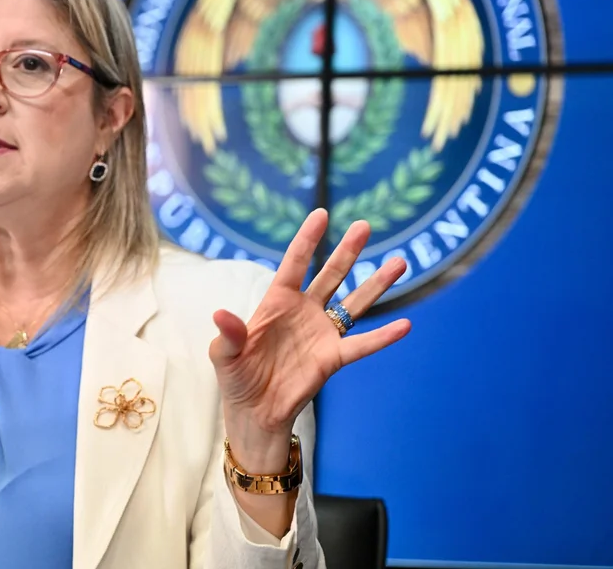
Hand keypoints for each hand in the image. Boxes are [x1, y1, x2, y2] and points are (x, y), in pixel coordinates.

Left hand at [209, 208, 410, 470]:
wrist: (254, 412)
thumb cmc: (237, 378)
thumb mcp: (224, 356)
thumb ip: (228, 334)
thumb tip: (221, 315)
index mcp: (277, 302)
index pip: (294, 263)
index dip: (307, 239)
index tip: (321, 214)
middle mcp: (304, 311)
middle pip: (330, 274)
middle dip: (348, 250)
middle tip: (365, 225)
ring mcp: (322, 332)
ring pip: (354, 303)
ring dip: (375, 284)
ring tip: (399, 262)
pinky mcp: (333, 357)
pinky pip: (362, 345)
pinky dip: (383, 337)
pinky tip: (405, 325)